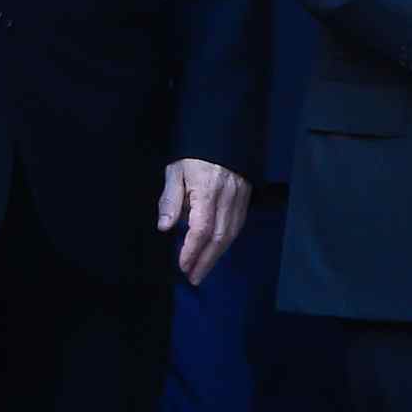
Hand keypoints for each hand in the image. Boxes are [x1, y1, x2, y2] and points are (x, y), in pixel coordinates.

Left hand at [157, 158, 250, 286]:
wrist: (223, 134)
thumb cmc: (194, 154)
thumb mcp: (175, 171)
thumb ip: (170, 200)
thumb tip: (165, 227)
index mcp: (208, 192)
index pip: (201, 229)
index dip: (192, 250)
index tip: (183, 265)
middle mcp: (227, 198)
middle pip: (219, 237)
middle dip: (206, 261)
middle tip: (193, 278)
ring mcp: (240, 198)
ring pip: (231, 234)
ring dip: (216, 256)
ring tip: (202, 269)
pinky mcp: (246, 198)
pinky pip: (238, 225)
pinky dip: (226, 242)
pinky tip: (216, 250)